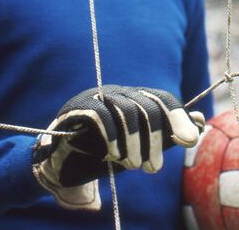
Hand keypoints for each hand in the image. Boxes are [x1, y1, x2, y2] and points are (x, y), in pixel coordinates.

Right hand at [33, 85, 203, 210]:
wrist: (61, 161)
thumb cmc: (102, 153)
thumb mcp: (139, 147)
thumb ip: (166, 136)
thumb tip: (200, 123)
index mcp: (132, 98)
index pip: (161, 98)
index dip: (177, 117)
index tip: (190, 140)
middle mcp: (116, 92)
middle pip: (146, 105)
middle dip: (155, 139)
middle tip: (153, 169)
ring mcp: (96, 97)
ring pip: (126, 109)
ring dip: (135, 143)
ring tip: (134, 166)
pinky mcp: (77, 108)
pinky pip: (100, 115)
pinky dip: (112, 137)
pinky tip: (114, 156)